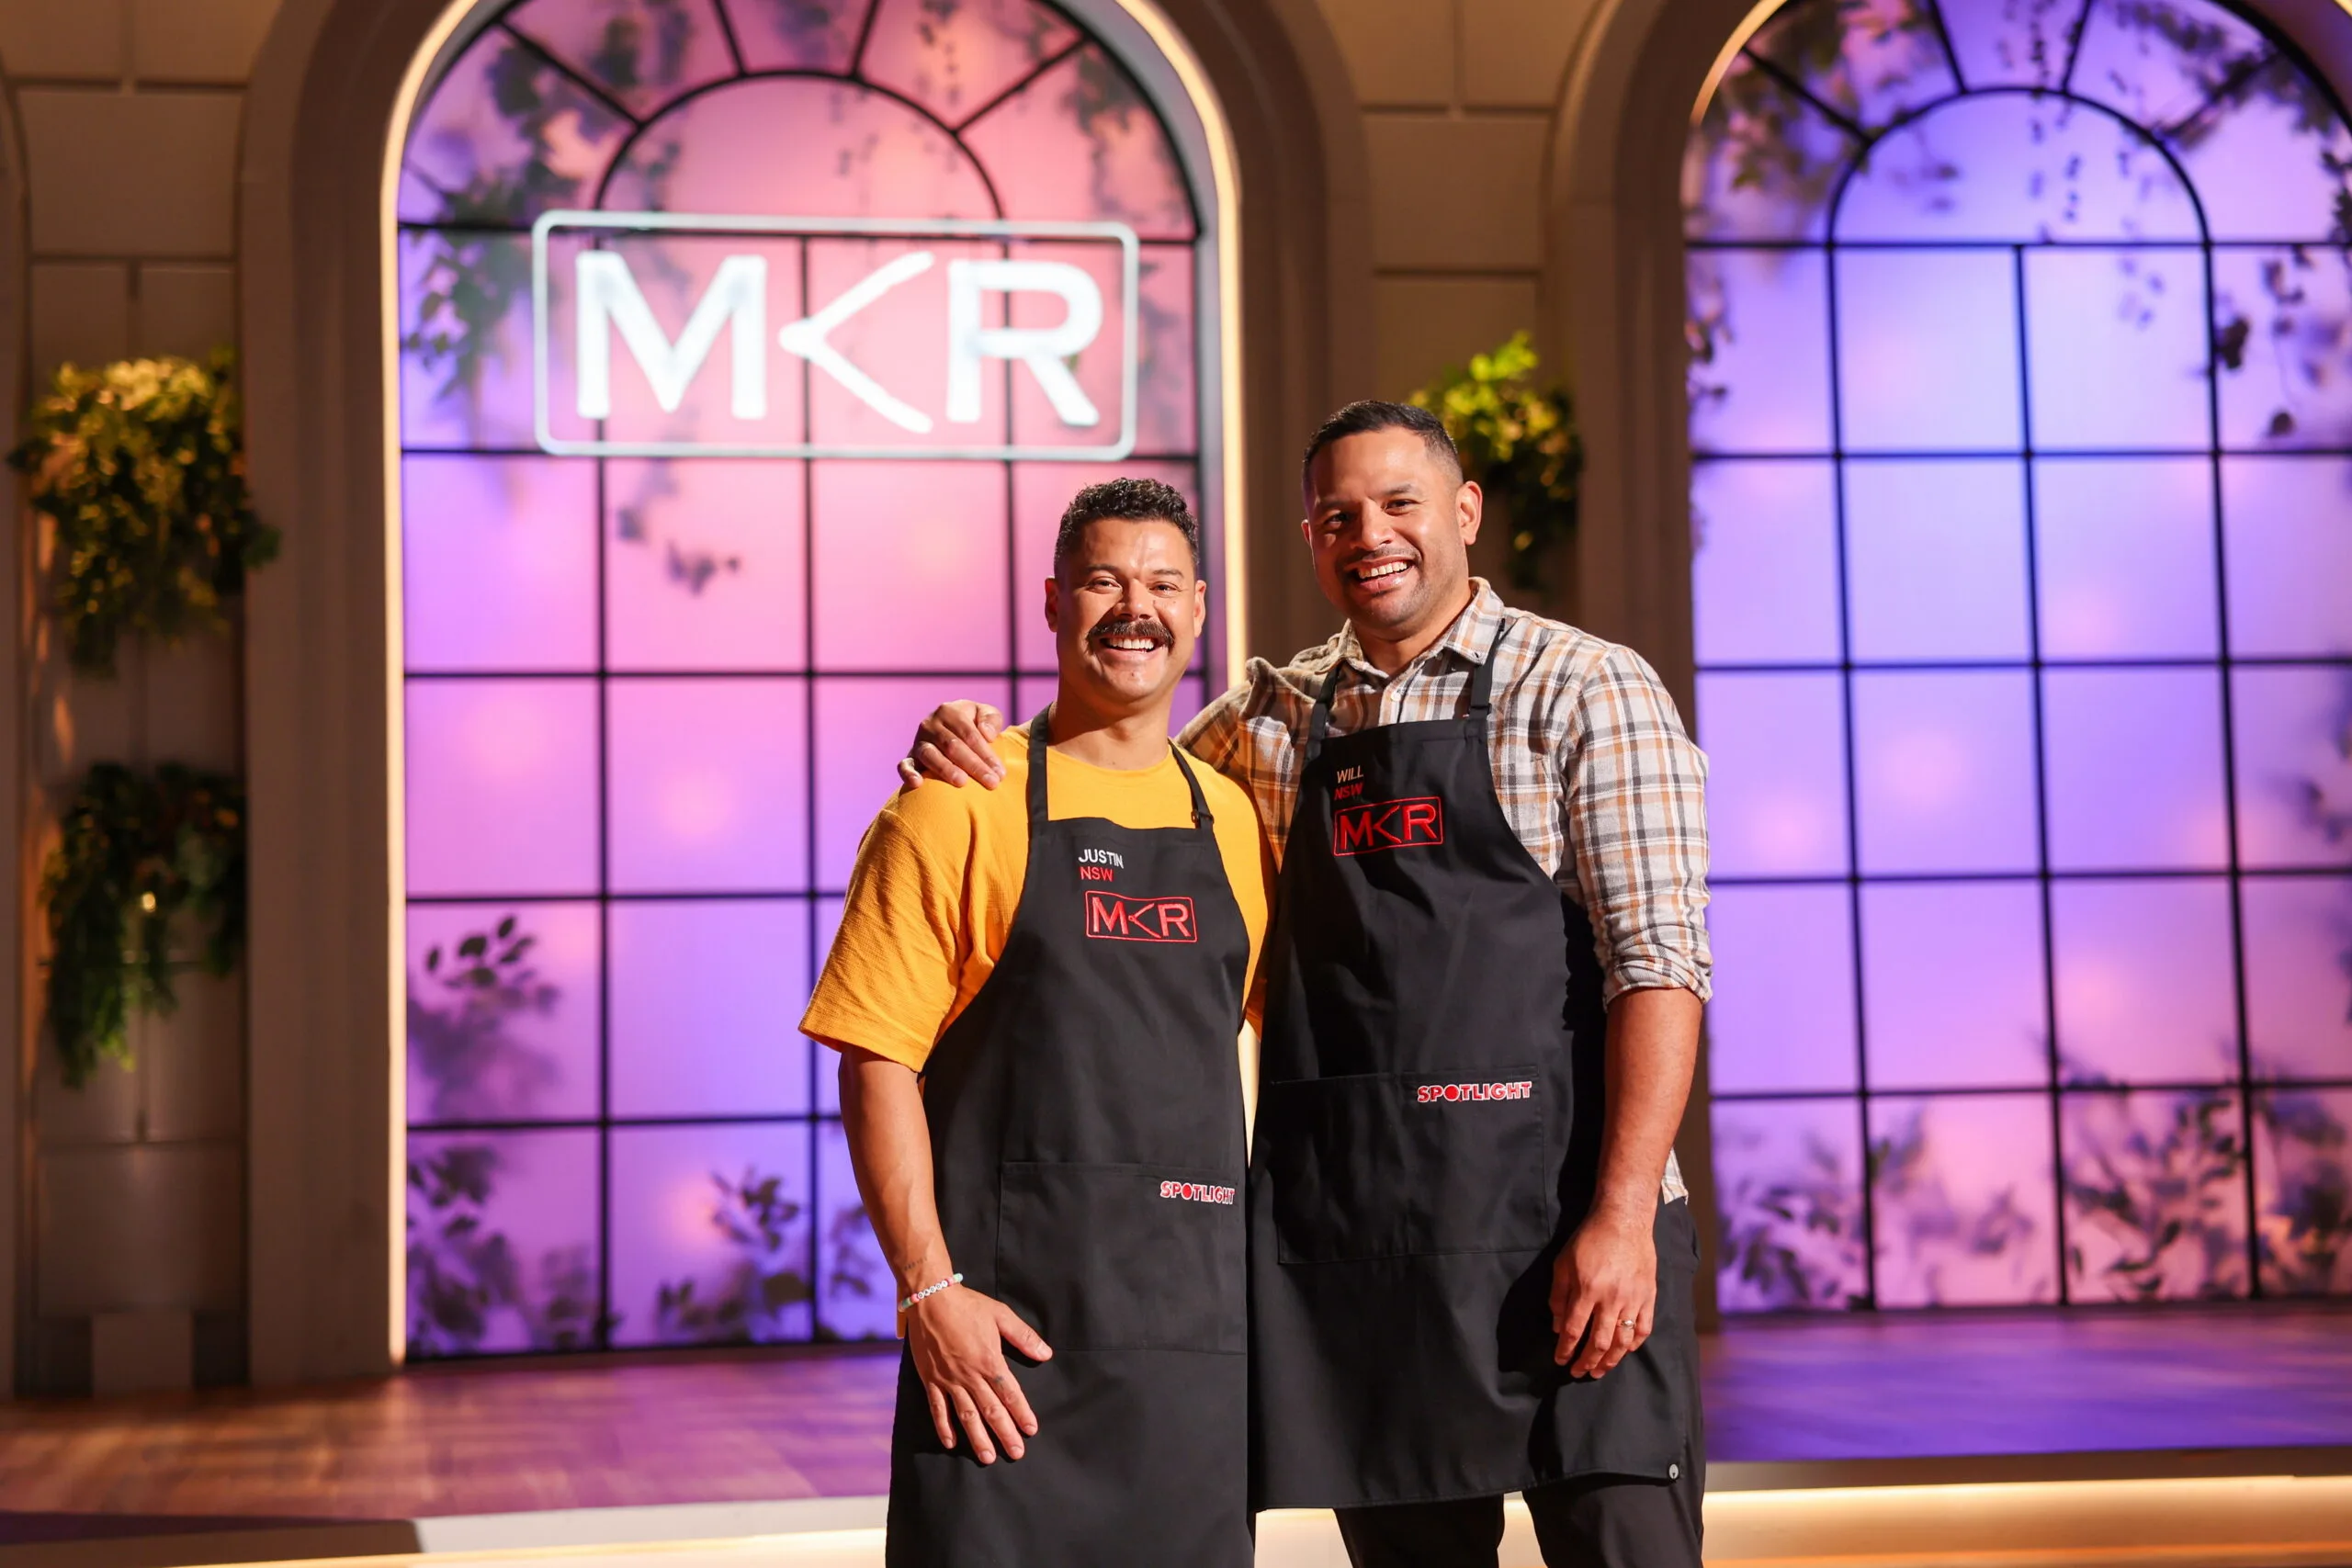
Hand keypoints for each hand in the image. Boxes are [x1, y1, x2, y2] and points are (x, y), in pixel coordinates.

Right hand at [898, 702, 1006, 790]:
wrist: (951, 729)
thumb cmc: (974, 723)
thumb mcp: (985, 714)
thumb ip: (991, 719)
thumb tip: (987, 734)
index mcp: (949, 711)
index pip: (969, 734)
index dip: (986, 754)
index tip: (1000, 773)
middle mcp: (930, 724)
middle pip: (953, 746)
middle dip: (974, 766)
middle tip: (991, 783)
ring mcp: (919, 740)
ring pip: (931, 755)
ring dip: (946, 769)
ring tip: (962, 782)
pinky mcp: (910, 757)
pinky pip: (905, 765)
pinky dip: (909, 774)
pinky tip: (918, 784)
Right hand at [905, 1283, 1052, 1462]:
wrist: (931, 1299)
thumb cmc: (968, 1305)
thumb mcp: (1001, 1316)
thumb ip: (1024, 1337)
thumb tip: (1046, 1355)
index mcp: (989, 1361)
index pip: (1010, 1394)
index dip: (1022, 1413)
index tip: (1031, 1431)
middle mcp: (970, 1375)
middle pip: (990, 1410)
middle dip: (1005, 1434)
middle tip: (1016, 1453)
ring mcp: (949, 1380)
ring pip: (966, 1415)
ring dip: (978, 1438)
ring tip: (988, 1457)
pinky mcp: (931, 1380)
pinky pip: (938, 1408)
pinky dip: (944, 1427)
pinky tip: (951, 1443)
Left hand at [1549, 1207, 1655, 1377]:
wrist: (1623, 1221)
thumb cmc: (1589, 1239)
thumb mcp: (1563, 1263)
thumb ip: (1559, 1296)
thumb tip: (1558, 1326)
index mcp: (1588, 1290)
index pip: (1574, 1331)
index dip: (1566, 1350)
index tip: (1560, 1360)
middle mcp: (1612, 1299)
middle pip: (1599, 1342)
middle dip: (1587, 1362)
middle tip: (1578, 1373)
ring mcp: (1633, 1299)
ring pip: (1623, 1341)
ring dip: (1611, 1361)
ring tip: (1600, 1371)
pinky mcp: (1649, 1296)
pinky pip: (1644, 1328)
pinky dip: (1635, 1344)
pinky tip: (1626, 1351)